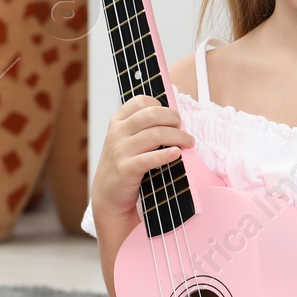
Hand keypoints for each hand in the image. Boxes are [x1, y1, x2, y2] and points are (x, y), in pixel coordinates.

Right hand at [90, 94, 195, 218]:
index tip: (171, 116)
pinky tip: (176, 154)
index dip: (160, 105)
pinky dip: (166, 155)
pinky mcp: (126, 169)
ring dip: (178, 137)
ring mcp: (120, 151)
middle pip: (151, 115)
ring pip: (155, 135)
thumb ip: (141, 127)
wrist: (107, 194)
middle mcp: (117, 133)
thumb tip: (174, 118)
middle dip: (173, 118)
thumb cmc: (123, 164)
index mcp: (117, 122)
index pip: (140, 101)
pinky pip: (150, 159)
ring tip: (189, 143)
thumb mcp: (125, 140)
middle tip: (183, 127)